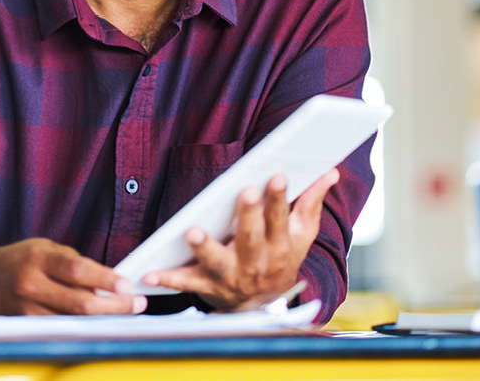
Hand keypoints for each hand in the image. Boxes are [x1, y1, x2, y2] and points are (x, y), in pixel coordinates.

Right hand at [0, 238, 146, 315]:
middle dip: (114, 305)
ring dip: (103, 318)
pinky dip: (83, 326)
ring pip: (74, 320)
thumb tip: (106, 279)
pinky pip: (62, 328)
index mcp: (39, 258)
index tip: (126, 285)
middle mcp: (32, 284)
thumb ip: (72, 262)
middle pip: (80, 301)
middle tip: (137, 304)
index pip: (77, 269)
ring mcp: (27, 309)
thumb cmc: (19, 260)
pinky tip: (99, 322)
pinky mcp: (26, 327)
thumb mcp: (44, 248)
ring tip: (125, 312)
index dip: (105, 278)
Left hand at [143, 168, 339, 311]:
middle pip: (251, 237)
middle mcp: (257, 263)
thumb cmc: (280, 261)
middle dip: (249, 215)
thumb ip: (311, 203)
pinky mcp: (207, 287)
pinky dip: (167, 279)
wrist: (263, 308)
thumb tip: (330, 172)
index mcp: (280, 247)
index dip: (279, 199)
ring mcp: (231, 277)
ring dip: (205, 247)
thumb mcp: (302, 237)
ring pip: (218, 262)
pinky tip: (149, 272)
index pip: (281, 220)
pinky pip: (186, 283)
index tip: (277, 176)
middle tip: (245, 193)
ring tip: (193, 231)